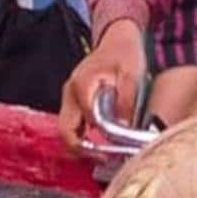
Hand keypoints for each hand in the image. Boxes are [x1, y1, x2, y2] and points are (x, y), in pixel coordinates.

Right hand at [58, 20, 147, 151]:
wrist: (118, 38)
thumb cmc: (124, 53)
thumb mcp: (132, 75)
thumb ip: (126, 101)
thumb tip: (124, 128)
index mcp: (82, 85)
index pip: (83, 120)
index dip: (94, 139)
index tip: (109, 152)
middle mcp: (70, 92)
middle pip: (64, 130)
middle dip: (80, 149)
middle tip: (102, 159)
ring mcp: (69, 96)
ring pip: (66, 129)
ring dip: (80, 144)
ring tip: (102, 154)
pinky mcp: (73, 100)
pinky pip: (72, 123)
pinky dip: (81, 135)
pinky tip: (99, 142)